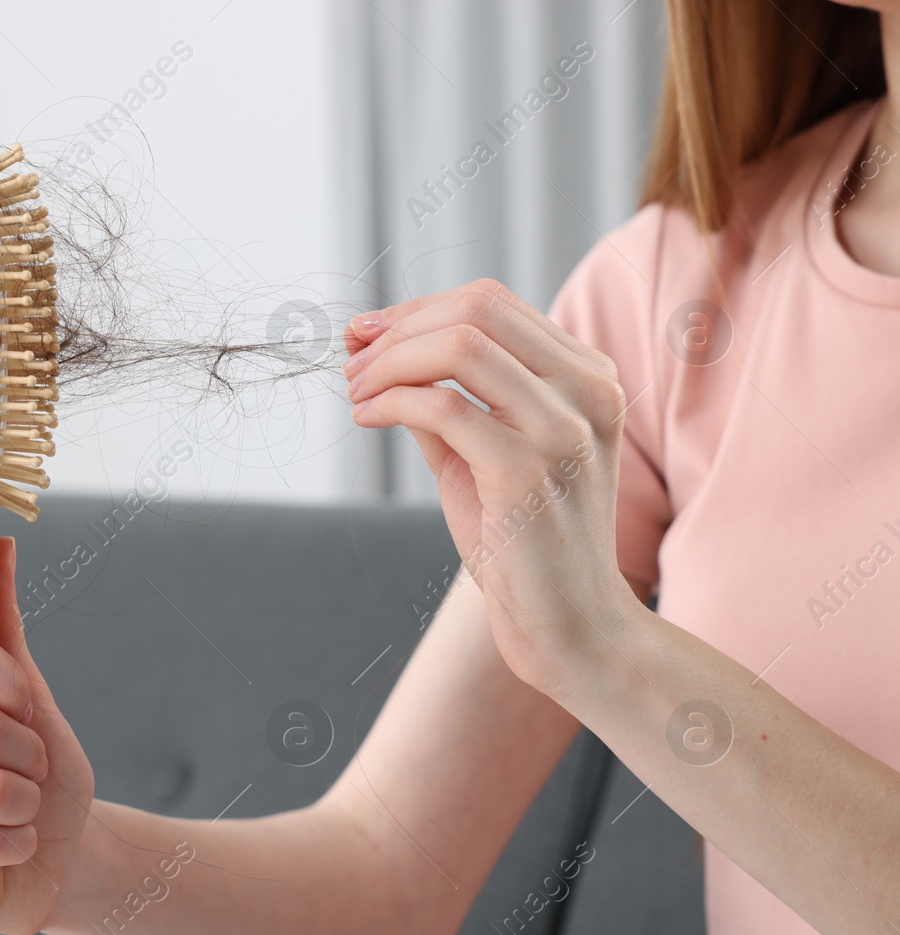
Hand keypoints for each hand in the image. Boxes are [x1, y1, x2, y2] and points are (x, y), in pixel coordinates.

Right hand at [0, 536, 95, 933]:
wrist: (58, 847)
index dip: (5, 681)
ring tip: (19, 807)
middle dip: (28, 751)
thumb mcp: (26, 691)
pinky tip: (10, 848)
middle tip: (28, 767)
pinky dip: (18, 844)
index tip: (25, 706)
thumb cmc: (35, 764)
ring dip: (26, 801)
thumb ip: (2, 621)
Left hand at [342, 279, 641, 697]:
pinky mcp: (529, 470)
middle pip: (475, 309)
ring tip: (356, 392)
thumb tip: (375, 353)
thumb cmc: (525, 544)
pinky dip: (391, 403)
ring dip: (390, 362)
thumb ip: (443, 401)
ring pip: (459, 346)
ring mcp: (564, 427)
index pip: (490, 302)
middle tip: (352, 365)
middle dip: (398, 328)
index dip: (415, 309)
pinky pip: (443, 408)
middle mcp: (587, 390)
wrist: (571, 626)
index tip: (364, 335)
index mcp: (586, 375)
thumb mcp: (482, 455)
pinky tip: (367, 418)